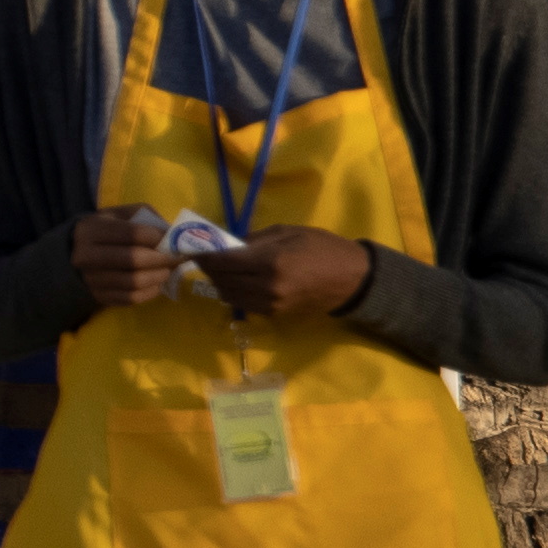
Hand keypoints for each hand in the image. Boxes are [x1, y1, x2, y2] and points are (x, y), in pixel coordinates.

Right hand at [69, 207, 187, 308]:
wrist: (81, 251)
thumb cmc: (111, 229)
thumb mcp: (126, 214)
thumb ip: (149, 221)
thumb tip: (174, 238)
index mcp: (92, 229)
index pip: (133, 233)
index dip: (159, 237)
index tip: (175, 240)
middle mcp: (85, 255)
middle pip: (133, 259)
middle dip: (162, 259)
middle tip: (177, 258)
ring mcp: (90, 278)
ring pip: (134, 282)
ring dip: (158, 276)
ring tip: (167, 270)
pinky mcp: (99, 296)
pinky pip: (131, 298)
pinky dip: (150, 291)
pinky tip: (156, 282)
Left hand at [204, 225, 374, 320]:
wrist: (353, 279)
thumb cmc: (322, 248)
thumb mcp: (288, 232)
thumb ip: (254, 239)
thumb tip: (225, 244)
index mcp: (270, 261)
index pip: (223, 262)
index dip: (204, 256)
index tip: (194, 249)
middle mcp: (266, 286)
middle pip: (221, 280)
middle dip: (210, 269)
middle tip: (206, 258)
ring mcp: (270, 304)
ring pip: (228, 295)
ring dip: (220, 283)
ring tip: (222, 269)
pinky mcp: (275, 315)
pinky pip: (243, 304)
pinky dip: (235, 293)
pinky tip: (239, 281)